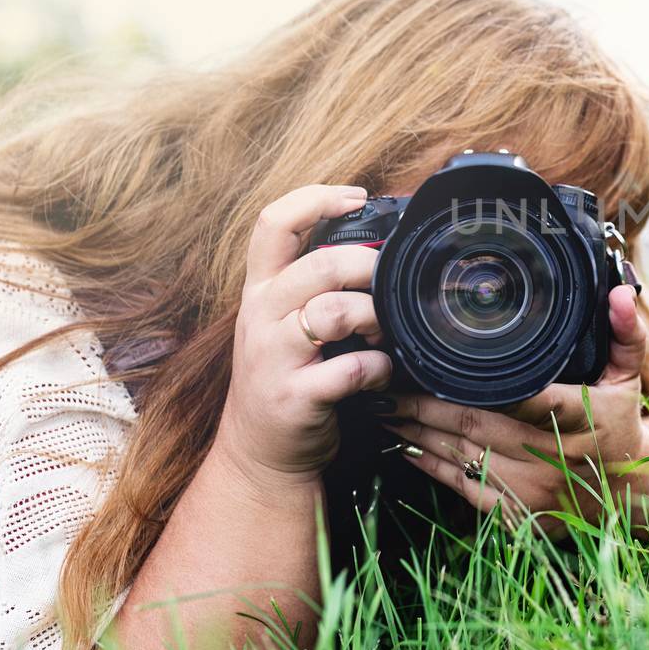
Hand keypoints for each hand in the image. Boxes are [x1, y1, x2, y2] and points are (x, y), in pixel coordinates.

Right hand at [213, 184, 393, 485]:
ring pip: (333, 312)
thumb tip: (378, 245)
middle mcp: (261, 316)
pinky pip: (350, 369)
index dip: (315, 198)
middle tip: (389, 282)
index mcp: (262, 289)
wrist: (259, 452)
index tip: (357, 197)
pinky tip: (382, 372)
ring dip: (374, 316)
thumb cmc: (287, 375)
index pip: (273, 223)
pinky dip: (379, 367)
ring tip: (384, 330)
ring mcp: (273, 357)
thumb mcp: (286, 320)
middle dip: (368, 266)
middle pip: (318, 264)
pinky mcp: (294, 397)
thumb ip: (317, 283)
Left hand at [381, 284, 648, 534]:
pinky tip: (408, 449)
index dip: (476, 386)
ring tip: (386, 412)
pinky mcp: (520, 515)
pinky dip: (434, 467)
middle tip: (387, 385)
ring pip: (464, 456)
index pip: (524, 397)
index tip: (432, 367)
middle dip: (425, 405)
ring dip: (420, 434)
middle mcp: (554, 456)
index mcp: (581, 417)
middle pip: (477, 424)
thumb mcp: (629, 379)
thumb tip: (618, 293)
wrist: (632, 496)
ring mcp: (534, 490)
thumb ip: (625, 335)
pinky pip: (466, 489)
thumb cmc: (622, 427)